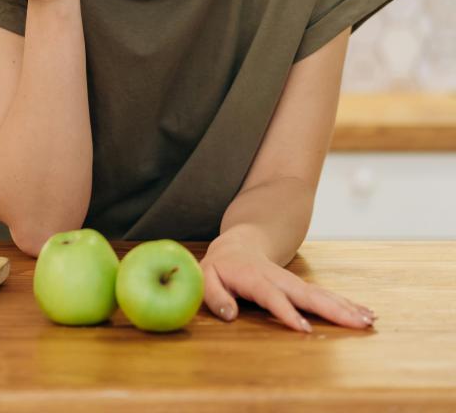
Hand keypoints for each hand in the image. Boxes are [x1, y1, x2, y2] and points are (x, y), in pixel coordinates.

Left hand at [200, 234, 376, 331]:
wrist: (238, 245)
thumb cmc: (220, 266)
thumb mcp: (206, 276)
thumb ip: (214, 295)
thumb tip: (230, 315)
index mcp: (252, 277)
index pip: (271, 295)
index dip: (286, 311)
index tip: (304, 328)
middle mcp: (277, 278)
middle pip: (305, 293)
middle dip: (330, 308)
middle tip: (355, 323)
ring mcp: (291, 281)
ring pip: (318, 293)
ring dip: (343, 306)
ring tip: (367, 320)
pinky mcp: (299, 286)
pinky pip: (322, 295)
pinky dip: (343, 304)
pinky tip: (363, 314)